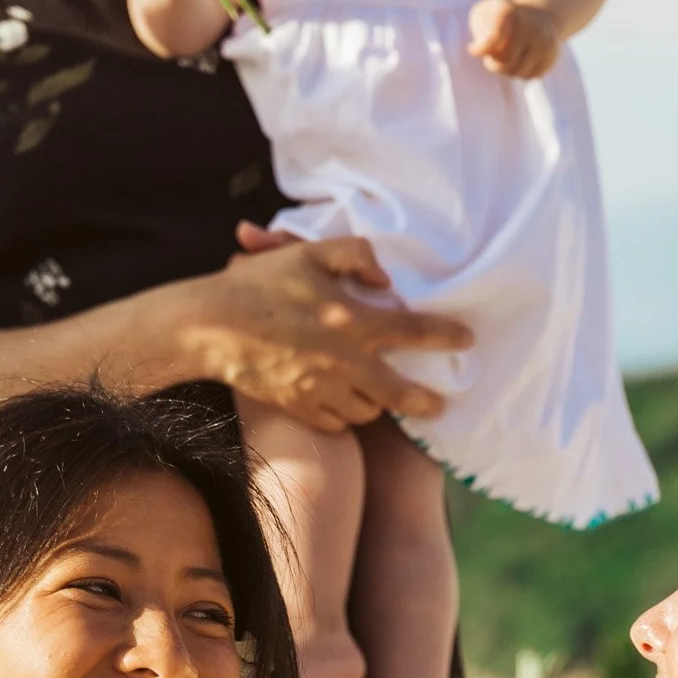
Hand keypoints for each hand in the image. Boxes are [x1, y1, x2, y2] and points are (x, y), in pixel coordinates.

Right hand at [198, 227, 468, 430]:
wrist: (210, 327)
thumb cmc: (259, 284)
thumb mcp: (309, 253)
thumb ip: (356, 256)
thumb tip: (385, 279)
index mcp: (354, 323)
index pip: (414, 332)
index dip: (445, 336)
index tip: (467, 340)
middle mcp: (344, 364)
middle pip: (398, 393)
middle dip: (424, 401)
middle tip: (438, 405)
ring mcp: (320, 390)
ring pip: (365, 410)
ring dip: (375, 403)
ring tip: (378, 394)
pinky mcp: (297, 407)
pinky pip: (333, 423)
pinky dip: (342, 416)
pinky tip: (342, 404)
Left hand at [467, 0, 558, 79]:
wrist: (541, 12)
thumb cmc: (504, 17)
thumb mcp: (486, 13)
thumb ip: (479, 29)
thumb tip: (475, 51)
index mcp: (508, 11)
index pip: (492, 38)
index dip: (481, 49)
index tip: (472, 49)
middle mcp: (530, 25)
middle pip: (503, 63)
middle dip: (493, 64)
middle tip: (494, 54)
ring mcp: (543, 40)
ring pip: (518, 73)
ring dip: (509, 70)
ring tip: (510, 55)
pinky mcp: (552, 53)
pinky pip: (531, 76)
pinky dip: (524, 72)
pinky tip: (524, 59)